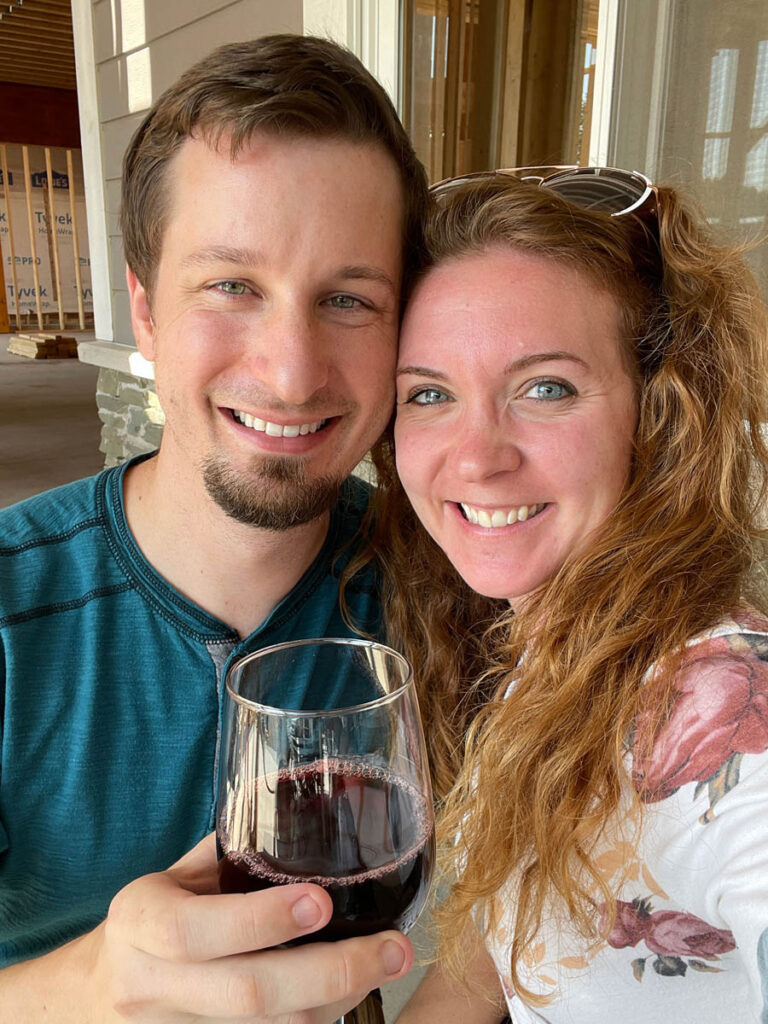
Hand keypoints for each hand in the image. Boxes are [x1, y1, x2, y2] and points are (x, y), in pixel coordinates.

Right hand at [90, 834, 413, 1020]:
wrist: (100, 993)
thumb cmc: (158, 913)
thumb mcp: (179, 873)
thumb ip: (236, 849)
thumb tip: (315, 798)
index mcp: (141, 920)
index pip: (193, 931)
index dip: (260, 921)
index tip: (320, 901)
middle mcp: (152, 983)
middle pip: (247, 994)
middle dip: (331, 971)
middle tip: (393, 947)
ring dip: (340, 999)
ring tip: (390, 961)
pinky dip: (320, 1018)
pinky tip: (356, 989)